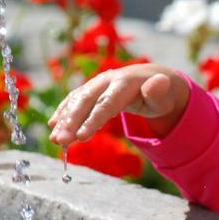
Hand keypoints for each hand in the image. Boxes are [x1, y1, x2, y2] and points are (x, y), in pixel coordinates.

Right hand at [48, 63, 190, 145]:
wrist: (151, 78)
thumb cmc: (161, 92)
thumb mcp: (164, 94)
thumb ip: (159, 91)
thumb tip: (159, 82)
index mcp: (124, 83)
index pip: (106, 104)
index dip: (93, 120)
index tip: (81, 138)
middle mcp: (107, 81)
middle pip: (86, 102)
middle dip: (71, 122)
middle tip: (60, 141)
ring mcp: (97, 84)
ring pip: (77, 101)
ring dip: (63, 120)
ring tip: (55, 140)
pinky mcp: (91, 90)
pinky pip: (75, 100)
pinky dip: (64, 112)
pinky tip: (53, 125)